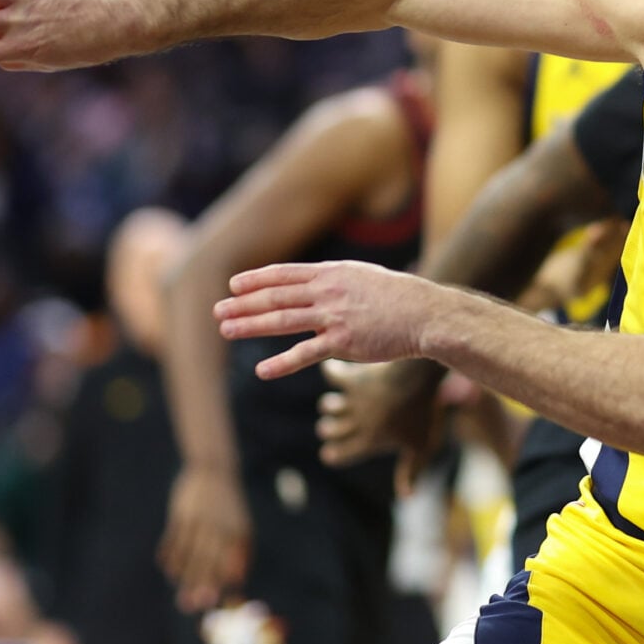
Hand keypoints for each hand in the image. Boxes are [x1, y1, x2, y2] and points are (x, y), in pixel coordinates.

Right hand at [158, 465, 251, 613]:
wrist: (214, 470)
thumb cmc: (230, 508)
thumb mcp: (242, 527)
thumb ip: (241, 555)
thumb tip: (237, 586)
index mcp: (236, 530)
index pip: (228, 561)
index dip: (221, 583)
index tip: (215, 602)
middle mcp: (217, 525)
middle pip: (205, 560)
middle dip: (197, 584)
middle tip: (190, 606)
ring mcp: (197, 518)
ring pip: (187, 552)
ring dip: (181, 573)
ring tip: (177, 588)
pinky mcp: (180, 513)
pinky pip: (172, 538)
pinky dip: (169, 555)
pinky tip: (168, 569)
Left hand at [217, 260, 440, 376]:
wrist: (425, 312)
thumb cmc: (398, 297)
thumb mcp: (362, 277)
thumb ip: (335, 281)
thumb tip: (315, 284)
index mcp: (331, 273)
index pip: (284, 274)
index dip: (256, 279)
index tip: (233, 285)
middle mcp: (327, 291)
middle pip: (276, 296)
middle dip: (243, 304)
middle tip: (218, 311)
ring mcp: (334, 316)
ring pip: (283, 320)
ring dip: (251, 326)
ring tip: (226, 331)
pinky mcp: (344, 342)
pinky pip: (306, 353)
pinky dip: (281, 362)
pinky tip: (262, 370)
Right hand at [317, 359, 447, 488]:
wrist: (422, 379)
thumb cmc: (425, 414)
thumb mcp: (421, 446)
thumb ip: (410, 471)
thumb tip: (407, 497)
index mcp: (369, 442)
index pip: (340, 454)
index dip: (332, 455)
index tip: (329, 453)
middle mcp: (356, 423)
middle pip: (329, 430)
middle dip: (328, 430)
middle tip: (328, 428)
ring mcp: (353, 401)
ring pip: (328, 405)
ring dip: (329, 406)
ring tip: (333, 404)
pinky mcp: (354, 379)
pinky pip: (332, 375)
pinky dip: (331, 372)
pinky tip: (332, 369)